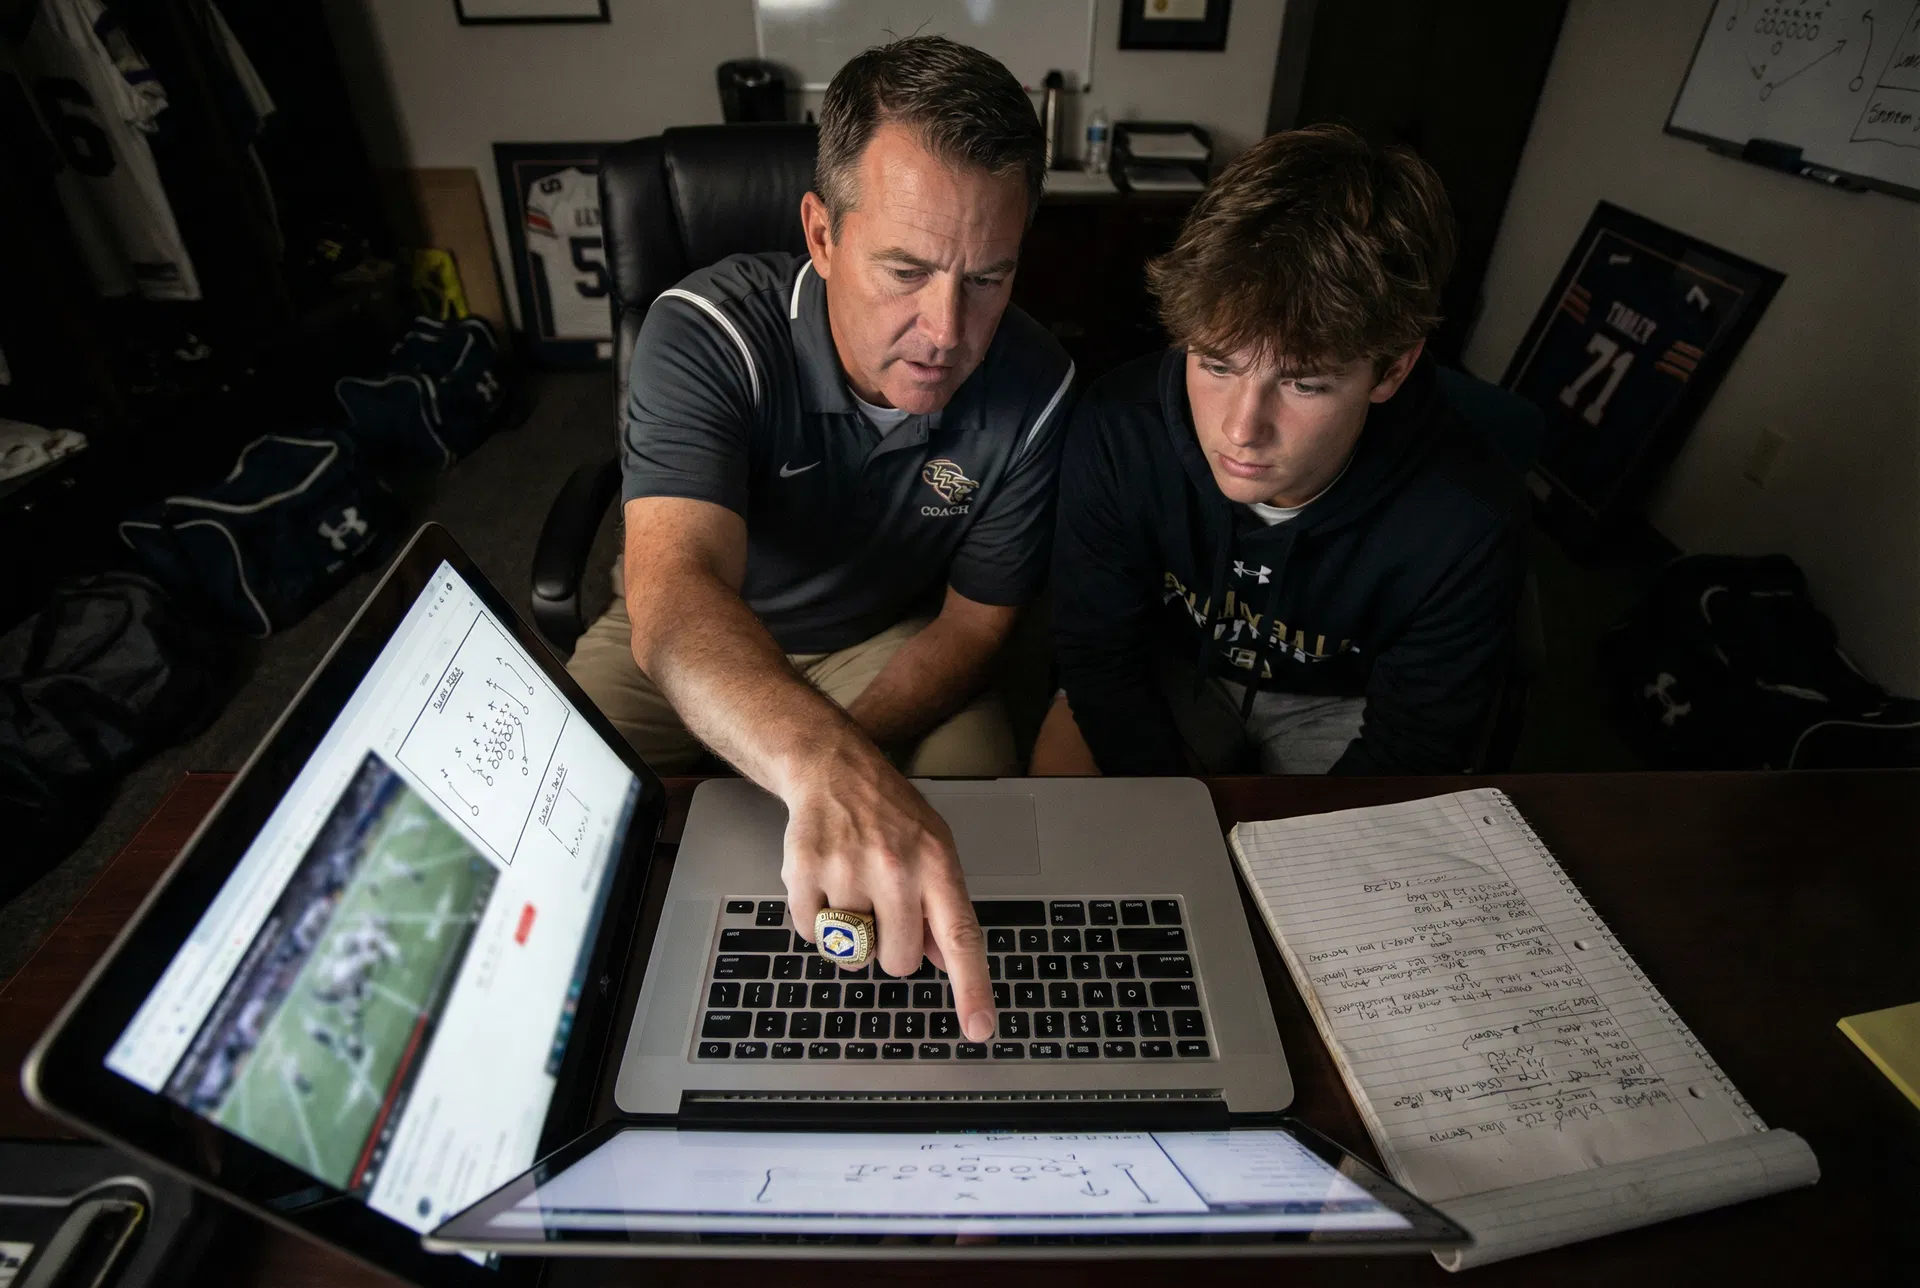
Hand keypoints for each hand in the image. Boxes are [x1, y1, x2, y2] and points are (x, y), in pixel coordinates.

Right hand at [779, 740, 994, 1043]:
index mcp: (936, 866)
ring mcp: (848, 870)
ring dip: (851, 933)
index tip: (979, 1028)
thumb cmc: (891, 814)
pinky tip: (825, 885)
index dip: (971, 988)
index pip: (960, 938)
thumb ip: (942, 906)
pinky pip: (813, 936)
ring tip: (853, 887)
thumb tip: (944, 960)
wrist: (834, 770)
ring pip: (852, 953)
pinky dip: (817, 923)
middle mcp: (896, 869)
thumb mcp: (934, 848)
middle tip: (883, 910)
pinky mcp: (806, 871)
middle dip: (890, 948)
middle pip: (898, 961)